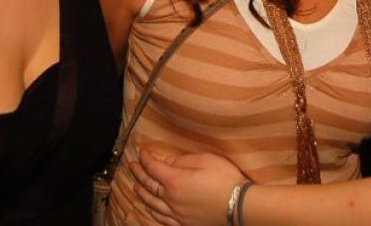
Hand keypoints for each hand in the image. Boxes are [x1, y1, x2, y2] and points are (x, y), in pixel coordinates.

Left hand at [131, 148, 247, 225]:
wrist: (238, 206)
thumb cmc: (224, 179)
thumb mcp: (205, 160)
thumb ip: (183, 160)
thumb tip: (167, 161)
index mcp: (175, 180)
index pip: (153, 168)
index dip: (146, 158)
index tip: (142, 151)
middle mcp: (171, 199)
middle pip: (149, 185)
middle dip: (139, 174)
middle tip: (132, 165)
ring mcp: (176, 214)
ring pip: (152, 204)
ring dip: (142, 193)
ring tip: (135, 186)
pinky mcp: (183, 224)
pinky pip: (161, 218)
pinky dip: (151, 212)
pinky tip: (150, 209)